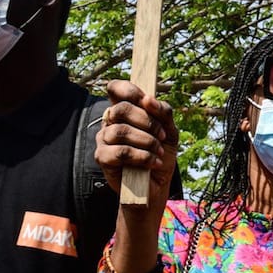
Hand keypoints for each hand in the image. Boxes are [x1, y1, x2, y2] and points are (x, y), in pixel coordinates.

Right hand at [95, 79, 178, 207]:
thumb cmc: (160, 152)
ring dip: (146, 141)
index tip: (147, 100)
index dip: (130, 90)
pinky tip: (153, 162)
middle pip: (120, 108)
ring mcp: (104, 139)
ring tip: (158, 151)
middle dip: (146, 121)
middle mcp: (111, 121)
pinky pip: (120, 152)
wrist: (157, 184)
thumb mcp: (169, 130)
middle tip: (161, 135)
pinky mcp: (102, 158)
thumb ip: (163, 112)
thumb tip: (148, 99)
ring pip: (120, 131)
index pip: (115, 88)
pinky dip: (141, 156)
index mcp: (126, 109)